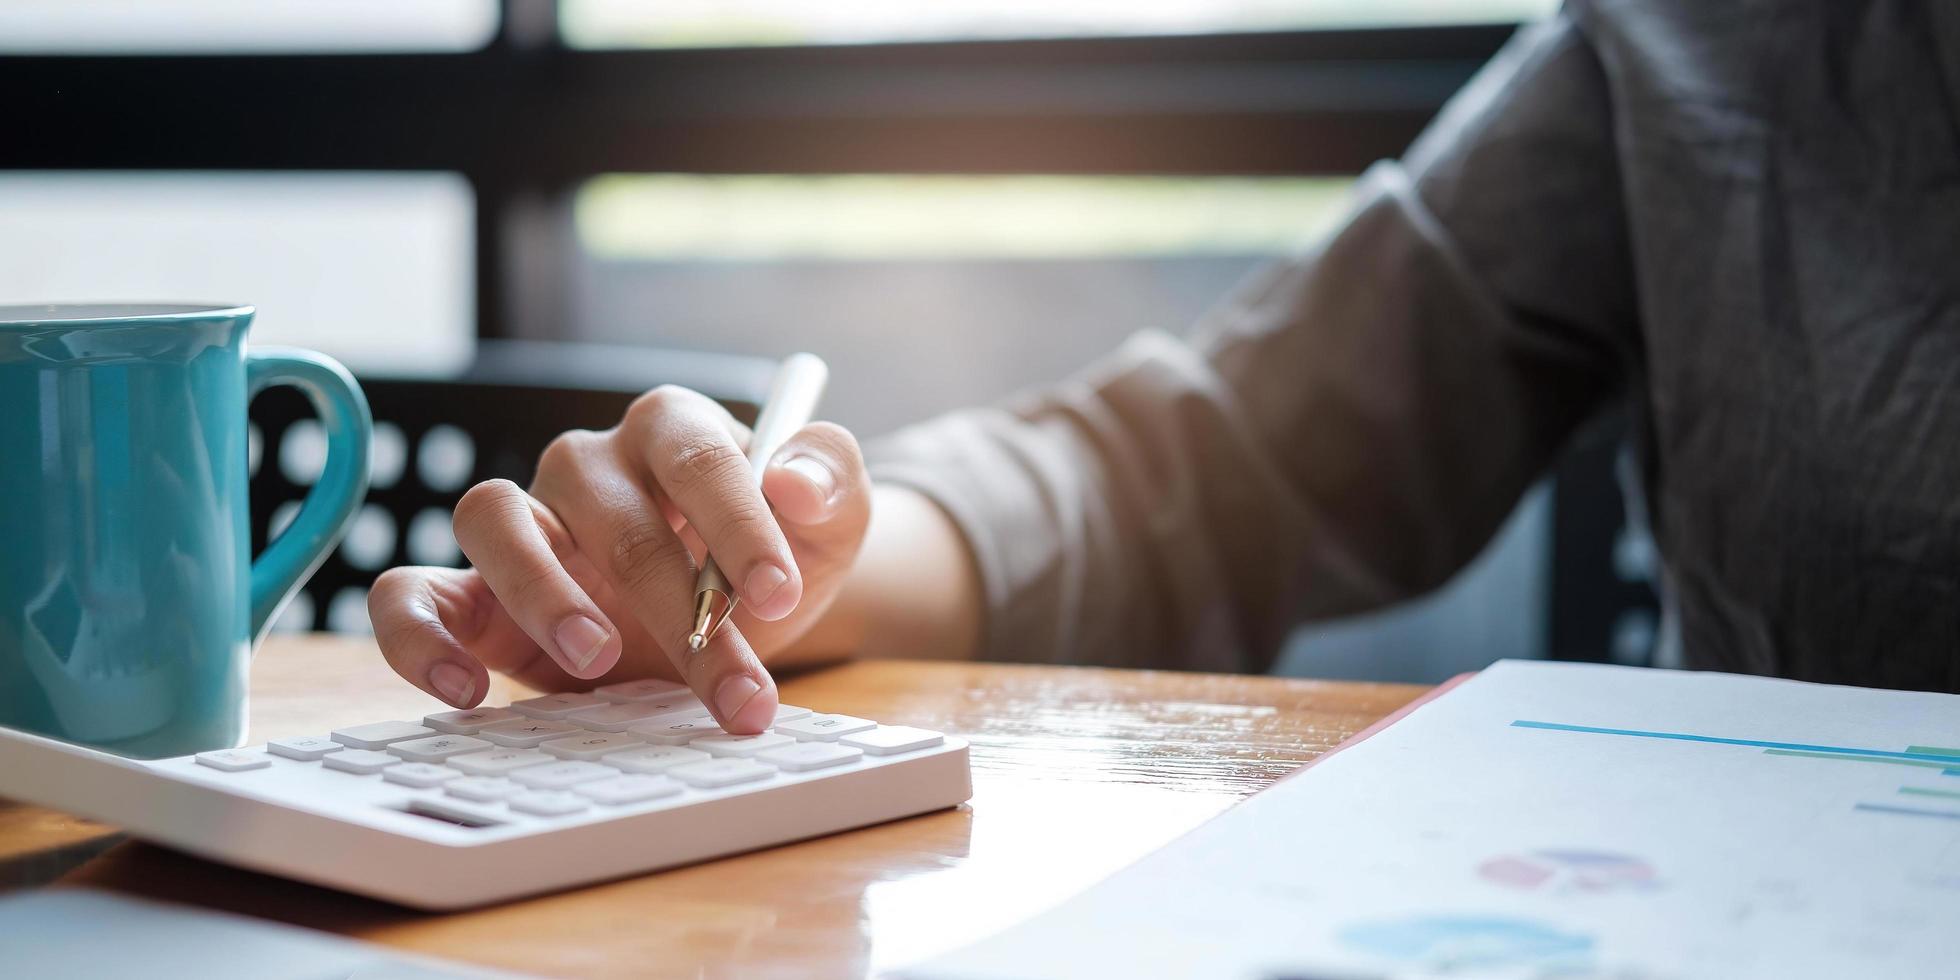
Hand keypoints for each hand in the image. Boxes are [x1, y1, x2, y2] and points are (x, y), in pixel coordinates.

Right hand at [367, 385, 871, 732]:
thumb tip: (795, 481)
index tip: (775, 591)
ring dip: (544, 594)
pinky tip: (466, 689)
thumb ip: (830, 483)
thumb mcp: (834, 521)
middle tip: (732, 685)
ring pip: (494, 521)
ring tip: (601, 660)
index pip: (694, 454)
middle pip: (615, 516)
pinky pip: (410, 593)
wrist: (747, 611)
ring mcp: (526, 524)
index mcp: (672, 429)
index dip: (736, 521)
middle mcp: (588, 464)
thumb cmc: (780, 553)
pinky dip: (419, 637)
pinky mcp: (475, 594)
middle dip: (681, 612)